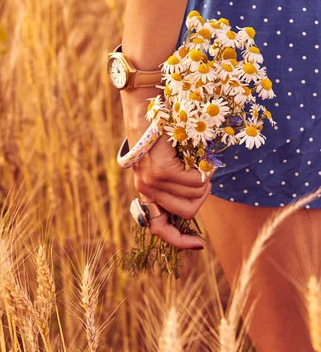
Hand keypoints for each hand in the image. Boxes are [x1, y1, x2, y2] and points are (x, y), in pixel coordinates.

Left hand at [120, 89, 214, 249]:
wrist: (146, 107)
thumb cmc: (162, 133)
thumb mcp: (167, 162)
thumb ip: (176, 183)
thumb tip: (196, 198)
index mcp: (147, 191)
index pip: (159, 229)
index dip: (180, 241)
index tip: (199, 244)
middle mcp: (146, 189)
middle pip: (188, 212)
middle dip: (202, 197)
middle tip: (201, 177)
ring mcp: (153, 182)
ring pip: (195, 197)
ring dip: (204, 181)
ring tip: (197, 161)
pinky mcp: (162, 171)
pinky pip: (195, 183)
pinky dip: (203, 172)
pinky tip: (195, 156)